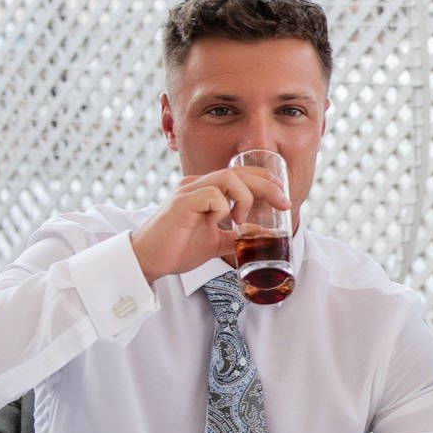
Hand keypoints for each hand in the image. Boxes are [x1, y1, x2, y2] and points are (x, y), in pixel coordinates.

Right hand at [129, 166, 289, 284]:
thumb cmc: (176, 249)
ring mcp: (188, 191)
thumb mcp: (214, 242)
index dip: (264, 180)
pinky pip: (211, 194)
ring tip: (241, 220)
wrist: (148, 260)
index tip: (283, 195)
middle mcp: (197, 185)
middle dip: (266, 185)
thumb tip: (262, 236)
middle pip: (239, 172)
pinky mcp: (181, 203)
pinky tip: (220, 223)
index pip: (240, 174)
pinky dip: (223, 208)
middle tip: (283, 204)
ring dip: (245, 198)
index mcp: (205, 190)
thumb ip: (236, 236)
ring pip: (228, 178)